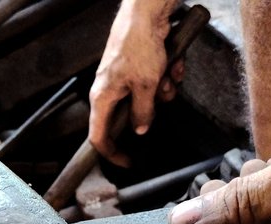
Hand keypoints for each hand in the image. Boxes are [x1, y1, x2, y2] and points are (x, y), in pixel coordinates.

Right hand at [88, 0, 182, 165]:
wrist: (146, 14)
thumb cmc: (138, 45)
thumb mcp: (146, 86)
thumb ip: (143, 113)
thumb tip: (140, 129)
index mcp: (101, 98)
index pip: (99, 137)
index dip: (112, 153)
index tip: (127, 162)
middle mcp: (107, 90)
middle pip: (128, 117)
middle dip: (151, 111)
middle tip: (161, 97)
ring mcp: (121, 79)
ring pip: (144, 100)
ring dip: (162, 92)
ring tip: (168, 75)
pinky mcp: (134, 68)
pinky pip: (151, 84)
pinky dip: (165, 77)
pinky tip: (171, 64)